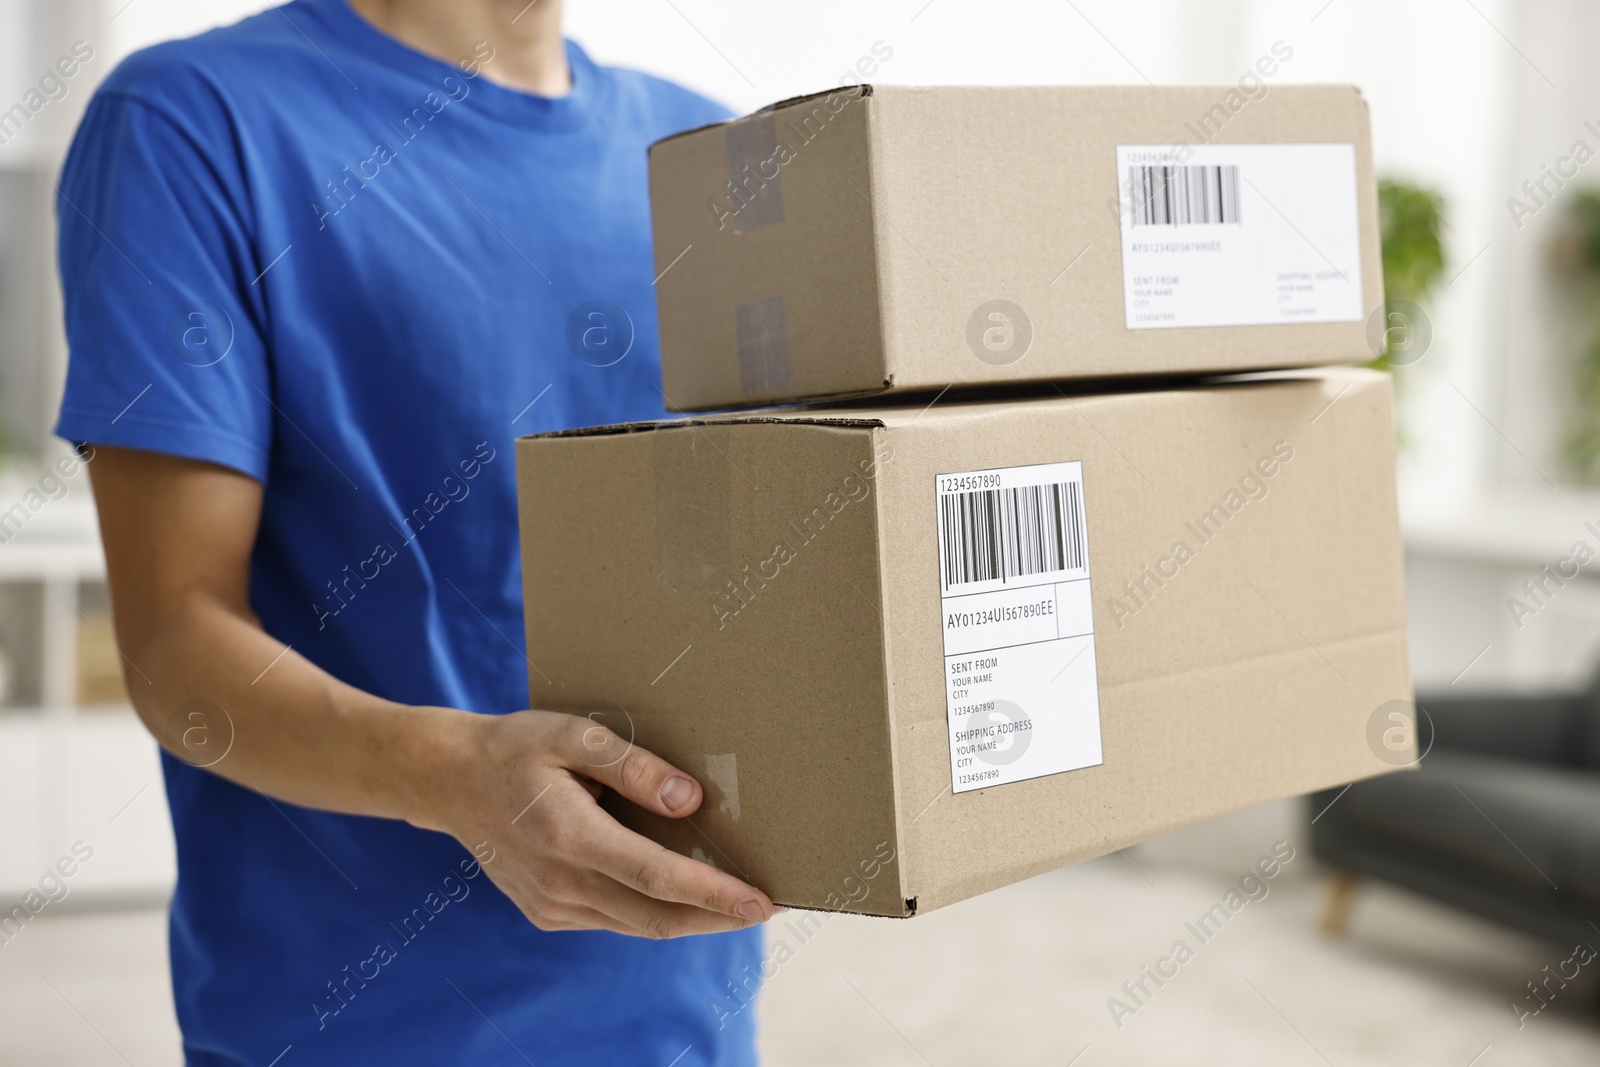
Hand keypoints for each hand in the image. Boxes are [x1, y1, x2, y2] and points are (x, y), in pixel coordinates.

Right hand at [423, 708, 774, 938]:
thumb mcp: (572, 735)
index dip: (713, 894)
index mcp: (569, 835)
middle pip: (656, 915)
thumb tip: (690, 801)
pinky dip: (652, 913)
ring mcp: (552, 904)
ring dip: (689, 919)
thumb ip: (633, 766)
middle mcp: (560, 882)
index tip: (760, 902)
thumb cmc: (515, 748)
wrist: (448, 781)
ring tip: (734, 905)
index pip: (657, 877)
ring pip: (637, 925)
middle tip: (765, 907)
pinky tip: (678, 895)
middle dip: (717, 917)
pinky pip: (614, 921)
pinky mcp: (548, 912)